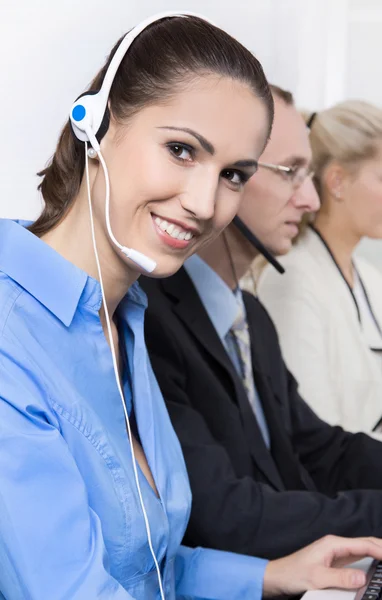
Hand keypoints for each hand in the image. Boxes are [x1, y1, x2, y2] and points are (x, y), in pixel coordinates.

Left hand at [263, 535, 381, 596]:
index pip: (363, 544)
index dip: (381, 550)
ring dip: (377, 552)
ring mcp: (335, 553)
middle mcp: (335, 545)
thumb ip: (341, 578)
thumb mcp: (318, 578)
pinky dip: (369, 560)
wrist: (277, 577)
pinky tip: (375, 565)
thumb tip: (363, 578)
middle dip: (381, 547)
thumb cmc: (293, 574)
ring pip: (362, 550)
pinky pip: (356, 558)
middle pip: (365, 543)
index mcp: (333, 544)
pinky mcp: (334, 562)